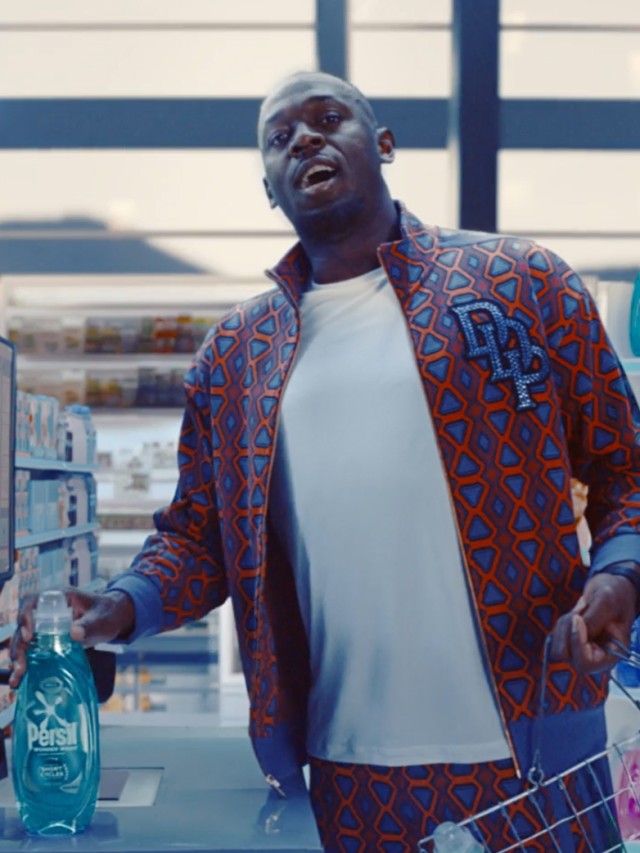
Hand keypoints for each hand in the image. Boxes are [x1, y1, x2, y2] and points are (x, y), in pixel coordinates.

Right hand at [9, 588, 134, 689]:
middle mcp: (47, 610)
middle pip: (24, 625)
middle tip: (20, 665)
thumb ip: (89, 624)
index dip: (25, 617)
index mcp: (57, 597)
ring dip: (19, 656)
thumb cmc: (108, 613)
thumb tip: (74, 633)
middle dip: (19, 645)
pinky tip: (22, 677)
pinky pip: (33, 649)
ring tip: (19, 675)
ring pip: (24, 639)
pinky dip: (27, 662)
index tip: (29, 635)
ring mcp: (46, 625)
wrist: (114, 619)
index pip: (32, 602)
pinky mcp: (48, 638)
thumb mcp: (101, 618)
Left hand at [550, 572, 636, 673]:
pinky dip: (562, 623)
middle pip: (565, 655)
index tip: (578, 618)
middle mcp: (595, 659)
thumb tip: (576, 627)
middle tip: (578, 612)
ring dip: (564, 625)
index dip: (576, 641)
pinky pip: (555, 638)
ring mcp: (581, 652)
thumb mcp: (606, 602)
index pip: (585, 662)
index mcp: (610, 656)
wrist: (612, 591)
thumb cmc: (614, 596)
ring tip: (580, 611)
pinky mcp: (571, 644)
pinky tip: (575, 614)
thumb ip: (593, 619)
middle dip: (567, 630)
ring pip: (557, 646)